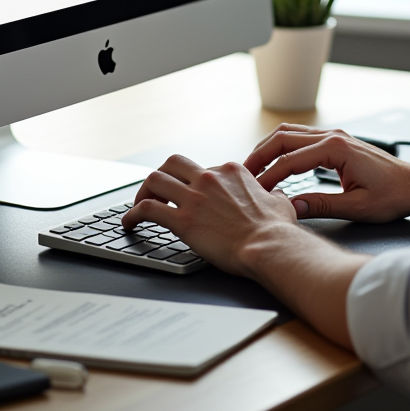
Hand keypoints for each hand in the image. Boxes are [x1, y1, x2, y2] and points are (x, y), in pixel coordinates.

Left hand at [120, 154, 302, 276]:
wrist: (269, 246)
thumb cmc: (276, 229)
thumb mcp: (279, 201)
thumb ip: (272, 194)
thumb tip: (274, 195)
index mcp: (231, 171)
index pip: (203, 168)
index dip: (194, 182)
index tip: (190, 195)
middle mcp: (210, 178)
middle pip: (173, 163)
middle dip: (162, 176)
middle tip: (158, 193)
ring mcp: (194, 197)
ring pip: (154, 179)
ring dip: (144, 192)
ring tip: (140, 205)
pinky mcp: (182, 220)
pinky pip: (147, 210)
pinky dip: (133, 214)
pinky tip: (130, 223)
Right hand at [245, 124, 409, 221]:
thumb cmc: (394, 195)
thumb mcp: (357, 206)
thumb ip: (322, 205)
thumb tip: (292, 209)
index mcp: (336, 149)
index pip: (290, 160)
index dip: (269, 177)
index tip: (255, 193)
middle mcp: (333, 136)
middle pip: (283, 138)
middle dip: (260, 155)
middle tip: (243, 175)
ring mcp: (334, 136)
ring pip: (290, 134)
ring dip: (269, 149)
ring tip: (254, 169)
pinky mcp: (336, 142)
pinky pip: (301, 139)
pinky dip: (283, 148)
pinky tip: (276, 164)